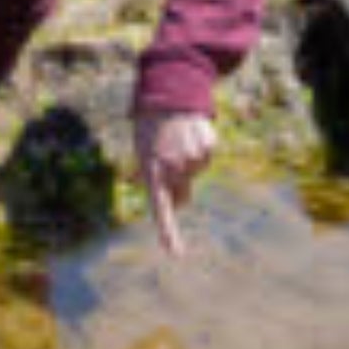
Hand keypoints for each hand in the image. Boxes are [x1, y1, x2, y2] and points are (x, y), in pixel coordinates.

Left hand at [136, 110, 217, 255]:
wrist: (167, 95)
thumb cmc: (150, 126)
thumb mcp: (141, 150)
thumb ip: (151, 175)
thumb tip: (170, 202)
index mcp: (152, 171)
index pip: (160, 208)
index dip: (168, 232)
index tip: (174, 253)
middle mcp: (173, 168)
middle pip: (183, 195)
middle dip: (179, 189)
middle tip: (170, 166)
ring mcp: (191, 158)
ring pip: (196, 173)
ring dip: (189, 163)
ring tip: (178, 140)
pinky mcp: (207, 147)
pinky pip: (207, 157)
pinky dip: (201, 148)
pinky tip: (189, 133)